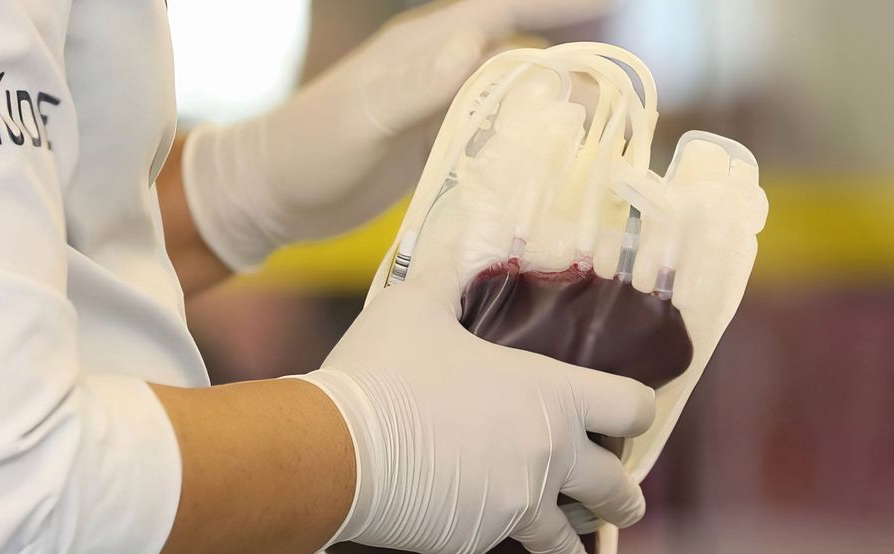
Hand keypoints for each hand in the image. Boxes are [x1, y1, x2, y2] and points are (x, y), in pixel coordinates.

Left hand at [181, 0, 616, 270]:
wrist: (268, 194)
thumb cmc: (309, 150)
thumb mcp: (364, 117)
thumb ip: (418, 85)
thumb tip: (476, 47)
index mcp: (430, 46)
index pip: (508, 11)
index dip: (560, 7)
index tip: (615, 3)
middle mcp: (442, 69)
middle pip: (525, 55)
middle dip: (576, 66)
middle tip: (625, 92)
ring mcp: (441, 109)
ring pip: (516, 100)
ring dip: (557, 112)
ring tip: (604, 135)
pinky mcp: (436, 148)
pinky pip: (497, 138)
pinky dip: (528, 147)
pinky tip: (555, 169)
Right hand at [301, 263, 654, 553]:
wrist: (337, 448)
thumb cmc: (387, 370)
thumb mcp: (417, 305)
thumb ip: (450, 280)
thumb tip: (461, 246)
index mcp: (551, 399)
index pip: (628, 406)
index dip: (636, 409)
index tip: (631, 416)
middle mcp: (546, 460)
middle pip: (614, 490)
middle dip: (623, 502)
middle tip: (623, 508)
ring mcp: (512, 510)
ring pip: (561, 545)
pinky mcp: (469, 544)